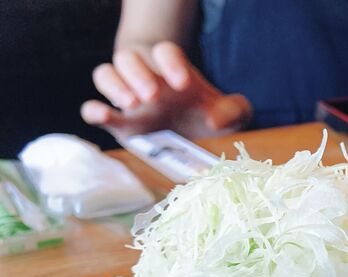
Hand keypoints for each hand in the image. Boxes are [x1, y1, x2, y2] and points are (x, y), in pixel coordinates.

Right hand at [81, 41, 251, 139]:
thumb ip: (235, 111)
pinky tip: (102, 114)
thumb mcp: (229, 113)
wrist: (188, 132)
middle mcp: (145, 77)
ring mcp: (127, 97)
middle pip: (129, 57)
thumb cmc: (207, 115)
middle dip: (139, 73)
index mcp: (172, 70)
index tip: (184, 84)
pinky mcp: (116, 122)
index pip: (166, 51)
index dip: (171, 62)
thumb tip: (216, 119)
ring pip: (105, 74)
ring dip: (115, 86)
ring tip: (133, 104)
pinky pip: (90, 108)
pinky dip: (93, 110)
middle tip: (154, 95)